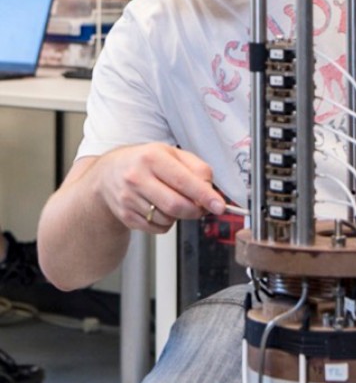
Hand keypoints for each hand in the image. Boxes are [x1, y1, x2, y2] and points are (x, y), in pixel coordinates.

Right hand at [91, 143, 225, 233]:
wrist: (108, 174)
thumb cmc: (145, 161)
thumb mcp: (172, 153)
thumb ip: (196, 167)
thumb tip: (210, 189)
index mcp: (152, 157)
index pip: (184, 181)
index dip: (205, 196)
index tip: (219, 206)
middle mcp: (137, 178)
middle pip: (176, 205)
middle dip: (196, 210)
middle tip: (202, 206)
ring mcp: (129, 199)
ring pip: (168, 219)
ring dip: (181, 215)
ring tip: (174, 199)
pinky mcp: (126, 216)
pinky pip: (158, 228)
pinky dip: (167, 222)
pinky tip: (161, 208)